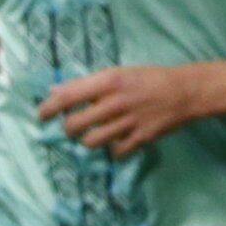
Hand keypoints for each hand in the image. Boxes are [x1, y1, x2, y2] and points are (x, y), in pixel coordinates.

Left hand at [37, 63, 206, 158]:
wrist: (185, 91)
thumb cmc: (146, 80)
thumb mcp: (116, 74)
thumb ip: (85, 84)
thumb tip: (53, 91)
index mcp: (108, 82)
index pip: (67, 97)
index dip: (48, 108)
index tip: (40, 115)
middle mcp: (115, 102)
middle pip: (74, 125)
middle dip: (68, 129)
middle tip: (72, 127)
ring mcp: (128, 121)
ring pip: (91, 142)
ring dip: (88, 141)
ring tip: (94, 134)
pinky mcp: (141, 137)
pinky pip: (115, 152)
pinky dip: (112, 150)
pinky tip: (116, 142)